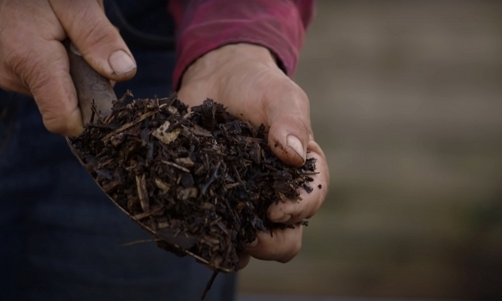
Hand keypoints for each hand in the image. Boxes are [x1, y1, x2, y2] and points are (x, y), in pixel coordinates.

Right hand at [0, 0, 135, 135]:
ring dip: (79, 62)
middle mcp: (17, 78)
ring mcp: (12, 75)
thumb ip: (97, 37)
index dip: (92, 113)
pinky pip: (50, 76)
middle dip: (91, 73)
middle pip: (72, 102)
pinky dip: (64, 58)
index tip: (107, 85)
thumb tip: (125, 73)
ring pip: (63, 87)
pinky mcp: (13, 70)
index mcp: (31, 63)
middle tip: (86, 35)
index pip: (64, 121)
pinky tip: (60, 30)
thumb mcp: (73, 2)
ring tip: (70, 26)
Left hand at [177, 43, 329, 266]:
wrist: (218, 79)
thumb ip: (290, 122)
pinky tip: (190, 232)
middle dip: (272, 244)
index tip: (275, 210)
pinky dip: (204, 238)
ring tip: (220, 240)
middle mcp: (276, 194)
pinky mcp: (213, 201)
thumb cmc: (258, 87)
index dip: (299, 210)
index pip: (311, 199)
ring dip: (239, 247)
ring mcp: (244, 201)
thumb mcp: (280, 96)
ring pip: (250, 242)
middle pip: (286, 237)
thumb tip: (294, 155)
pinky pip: (212, 231)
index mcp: (301, 171)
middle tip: (251, 237)